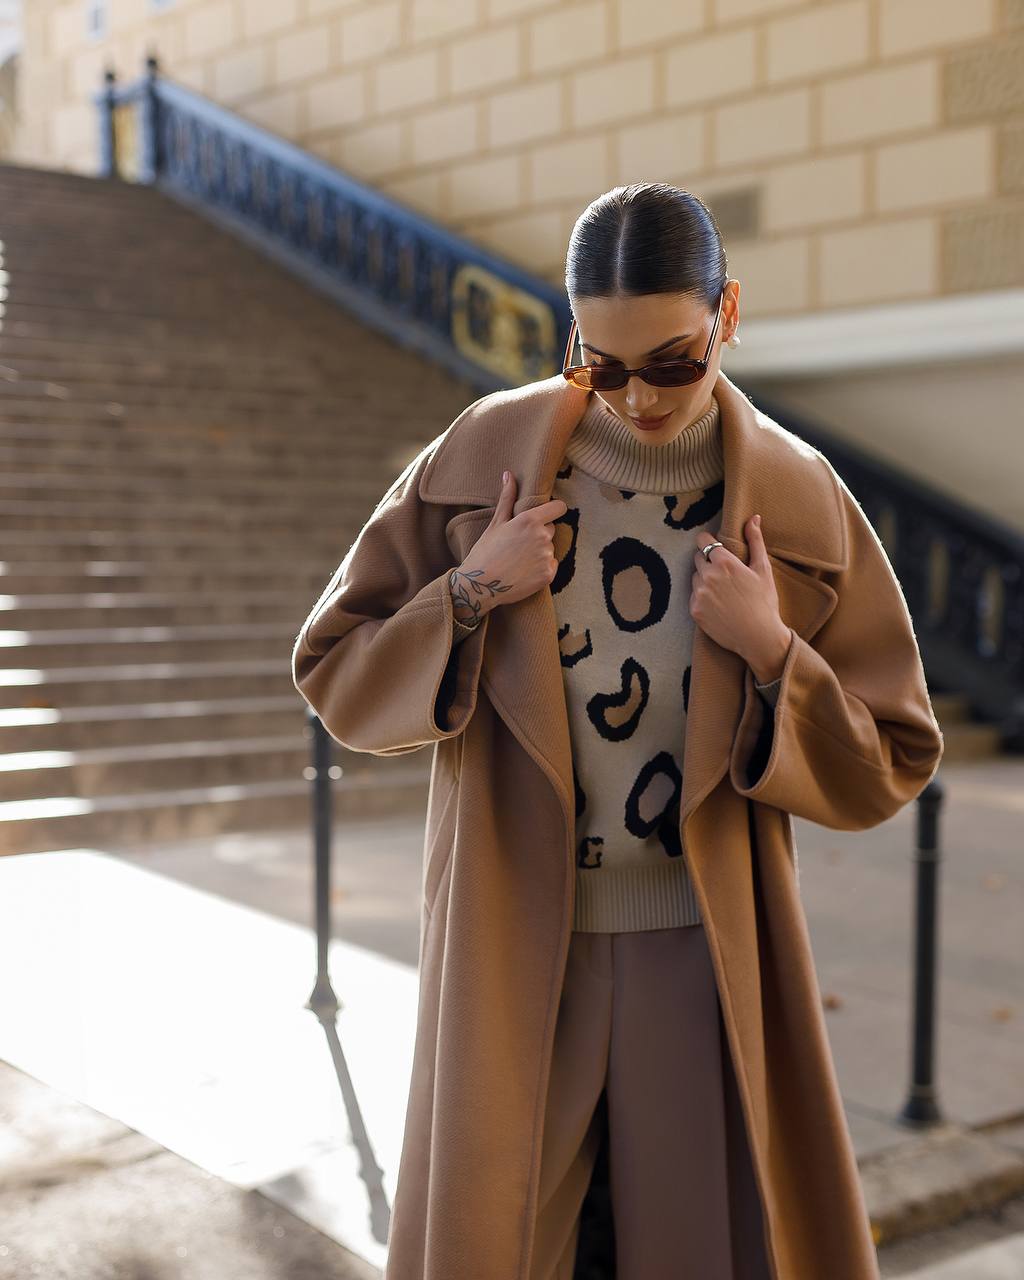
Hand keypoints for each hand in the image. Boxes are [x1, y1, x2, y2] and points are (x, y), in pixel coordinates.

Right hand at [450, 471, 567, 623]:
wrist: (480, 586)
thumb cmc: (485, 552)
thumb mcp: (496, 523)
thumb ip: (507, 498)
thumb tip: (509, 475)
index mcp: (530, 520)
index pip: (559, 508)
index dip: (553, 510)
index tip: (545, 515)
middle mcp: (543, 537)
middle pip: (551, 529)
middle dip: (540, 534)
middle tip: (519, 544)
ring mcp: (546, 557)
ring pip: (549, 549)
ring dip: (539, 552)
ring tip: (518, 560)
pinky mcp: (548, 575)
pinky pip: (551, 565)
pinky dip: (541, 568)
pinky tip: (524, 571)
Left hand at [691, 514, 790, 681]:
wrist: (758, 637)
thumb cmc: (765, 602)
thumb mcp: (763, 569)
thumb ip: (755, 541)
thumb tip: (753, 518)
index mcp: (725, 562)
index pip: (703, 541)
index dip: (708, 542)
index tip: (713, 547)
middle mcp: (708, 576)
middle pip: (698, 558)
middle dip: (708, 562)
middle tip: (724, 574)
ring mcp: (699, 594)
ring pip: (695, 577)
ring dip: (704, 580)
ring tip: (723, 592)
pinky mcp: (694, 610)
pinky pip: (693, 596)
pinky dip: (702, 597)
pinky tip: (718, 605)